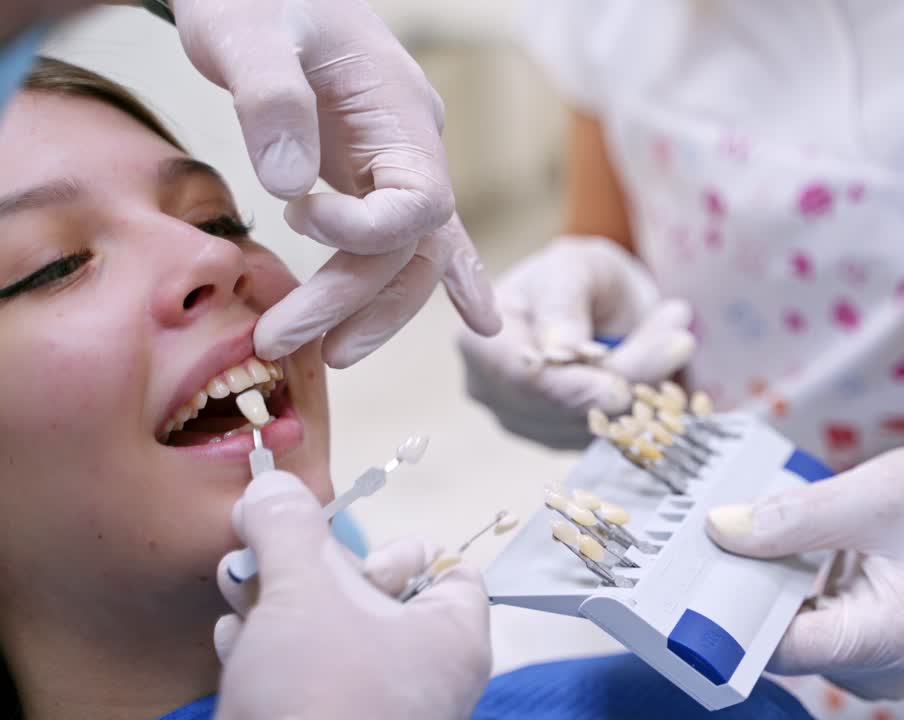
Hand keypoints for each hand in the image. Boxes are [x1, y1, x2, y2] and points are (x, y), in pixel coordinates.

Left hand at [172, 0, 499, 367]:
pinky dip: (447, 282)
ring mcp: (400, 162)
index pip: (420, 203)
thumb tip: (291, 187)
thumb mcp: (245, 29)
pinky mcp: (373, 175)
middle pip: (410, 248)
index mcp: (400, 109)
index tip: (296, 214)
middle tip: (280, 338)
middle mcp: (414, 144)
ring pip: (410, 257)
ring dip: (368, 310)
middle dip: (351, 301)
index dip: (366, 232)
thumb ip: (271, 99)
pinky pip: (417, 238)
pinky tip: (483, 322)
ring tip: (309, 351)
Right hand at [213, 471, 491, 719]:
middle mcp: (424, 676)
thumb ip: (290, 528)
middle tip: (268, 553)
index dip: (399, 547)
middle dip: (312, 571)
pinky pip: (305, 681)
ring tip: (237, 588)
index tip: (347, 540)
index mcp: (450, 637)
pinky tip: (233, 642)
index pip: (450, 571)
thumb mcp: (304, 591)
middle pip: (376, 596)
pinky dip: (270, 656)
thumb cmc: (321, 696)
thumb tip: (272, 486)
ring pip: (331, 637)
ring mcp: (377, 710)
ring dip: (280, 607)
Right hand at [459, 236, 695, 448]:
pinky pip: (612, 438)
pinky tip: (669, 372)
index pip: (521, 381)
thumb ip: (564, 302)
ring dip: (648, 390)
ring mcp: (527, 424)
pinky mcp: (566, 441)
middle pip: (564, 409)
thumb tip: (561, 350)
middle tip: (681, 339)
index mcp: (480, 343)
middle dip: (628, 380)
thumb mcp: (573, 266)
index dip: (570, 390)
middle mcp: (494, 393)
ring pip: (595, 427)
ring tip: (678, 338)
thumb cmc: (577, 275)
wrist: (597, 304)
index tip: (619, 389)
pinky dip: (649, 408)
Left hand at [705, 431, 903, 699]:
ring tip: (715, 545)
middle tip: (687, 549)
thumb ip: (793, 516)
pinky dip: (766, 589)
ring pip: (778, 634)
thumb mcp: (869, 493)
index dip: (731, 617)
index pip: (788, 647)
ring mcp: (860, 662)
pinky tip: (748, 553)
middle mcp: (875, 668)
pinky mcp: (846, 644)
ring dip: (747, 590)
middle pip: (777, 645)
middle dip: (734, 597)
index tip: (684, 581)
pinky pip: (789, 624)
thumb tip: (719, 529)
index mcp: (890, 639)